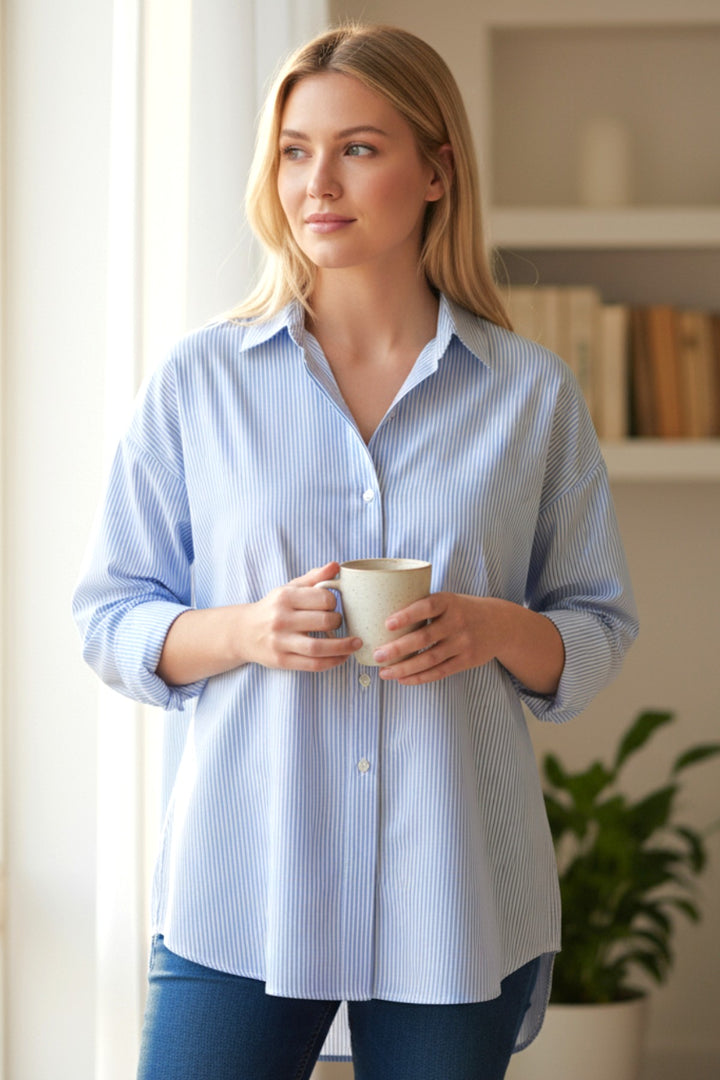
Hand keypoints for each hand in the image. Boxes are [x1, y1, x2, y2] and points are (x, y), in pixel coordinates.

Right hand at [243, 562, 361, 671]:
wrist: (243, 632)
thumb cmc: (273, 608)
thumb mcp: (289, 589)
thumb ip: (314, 578)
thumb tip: (336, 566)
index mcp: (285, 598)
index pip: (323, 598)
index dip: (334, 602)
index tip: (334, 605)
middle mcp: (281, 619)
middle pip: (323, 622)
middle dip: (339, 622)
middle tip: (340, 622)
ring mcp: (280, 642)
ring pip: (318, 647)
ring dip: (342, 647)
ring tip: (355, 643)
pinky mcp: (282, 661)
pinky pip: (313, 664)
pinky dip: (332, 662)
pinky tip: (342, 657)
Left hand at [372, 592, 563, 692]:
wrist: (501, 624)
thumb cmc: (463, 610)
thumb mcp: (449, 599)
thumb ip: (424, 607)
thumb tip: (382, 617)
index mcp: (449, 602)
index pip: (427, 607)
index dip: (407, 615)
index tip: (387, 623)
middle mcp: (457, 622)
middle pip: (425, 637)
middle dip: (398, 648)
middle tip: (378, 655)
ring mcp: (463, 643)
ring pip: (430, 659)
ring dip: (405, 668)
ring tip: (384, 672)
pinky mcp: (467, 660)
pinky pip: (440, 672)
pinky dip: (420, 677)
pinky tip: (403, 679)